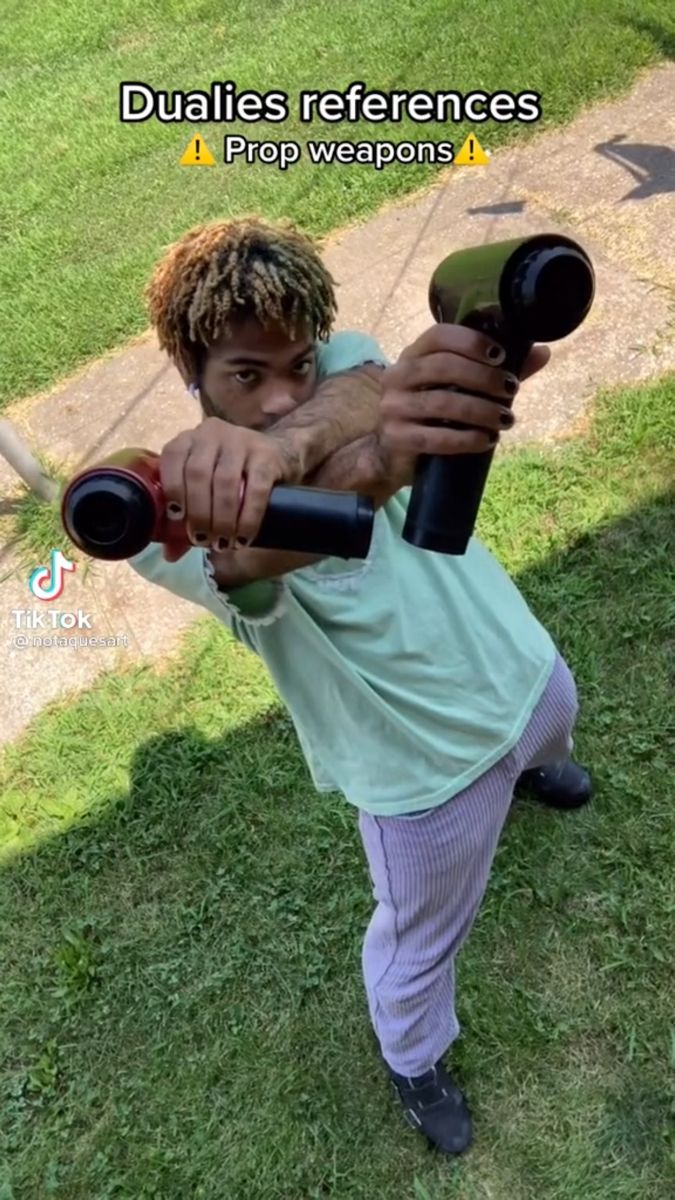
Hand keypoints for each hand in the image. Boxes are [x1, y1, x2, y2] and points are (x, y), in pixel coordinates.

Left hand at [159, 418, 300, 548]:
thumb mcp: (205, 488)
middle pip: (198, 474)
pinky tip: (243, 538)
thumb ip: (186, 517)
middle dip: (199, 513)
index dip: (172, 488)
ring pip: (225, 482)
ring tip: (223, 543)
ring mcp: (241, 441)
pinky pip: (256, 490)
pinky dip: (248, 518)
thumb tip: (170, 555)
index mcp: (189, 439)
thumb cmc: (232, 475)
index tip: (178, 518)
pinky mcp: (267, 456)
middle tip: (203, 539)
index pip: (173, 458)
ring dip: (222, 519)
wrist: (279, 455)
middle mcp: (212, 433)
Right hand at [379, 324, 550, 456]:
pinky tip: (487, 441)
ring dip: (481, 411)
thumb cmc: (433, 414)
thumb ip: (496, 370)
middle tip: (510, 390)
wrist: (394, 454)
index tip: (500, 355)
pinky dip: (466, 439)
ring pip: (442, 403)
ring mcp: (394, 407)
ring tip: (506, 420)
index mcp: (413, 355)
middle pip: (443, 367)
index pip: (438, 336)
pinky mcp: (397, 437)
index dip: (470, 342)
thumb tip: (542, 353)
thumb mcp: (460, 387)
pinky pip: (436, 437)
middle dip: (483, 378)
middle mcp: (398, 376)